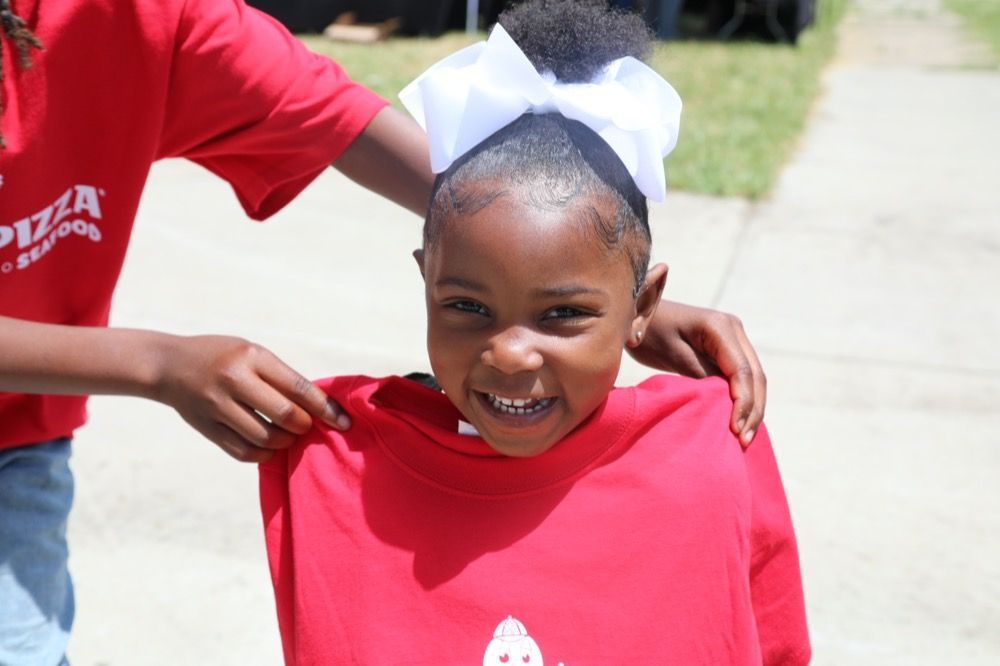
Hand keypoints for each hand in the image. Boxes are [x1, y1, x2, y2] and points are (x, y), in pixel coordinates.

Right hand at [153, 335, 348, 461]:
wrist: (169, 365)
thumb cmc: (222, 357)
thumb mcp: (252, 353)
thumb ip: (280, 377)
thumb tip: (317, 408)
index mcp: (251, 357)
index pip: (299, 387)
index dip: (326, 408)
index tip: (344, 422)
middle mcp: (234, 381)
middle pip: (284, 415)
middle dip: (304, 426)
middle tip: (307, 427)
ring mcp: (217, 406)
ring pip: (266, 438)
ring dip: (285, 442)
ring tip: (288, 436)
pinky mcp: (207, 428)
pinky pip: (244, 452)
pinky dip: (263, 454)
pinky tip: (269, 447)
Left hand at [628, 301, 765, 446]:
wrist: (638, 314)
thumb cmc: (650, 333)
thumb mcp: (673, 356)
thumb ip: (702, 376)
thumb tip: (728, 403)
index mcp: (721, 327)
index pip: (742, 370)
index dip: (743, 402)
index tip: (736, 429)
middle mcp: (734, 329)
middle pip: (755, 375)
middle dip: (753, 409)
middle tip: (744, 440)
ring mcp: (733, 338)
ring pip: (753, 378)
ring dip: (752, 407)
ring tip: (744, 437)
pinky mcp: (727, 348)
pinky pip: (741, 376)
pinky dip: (743, 399)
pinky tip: (739, 421)